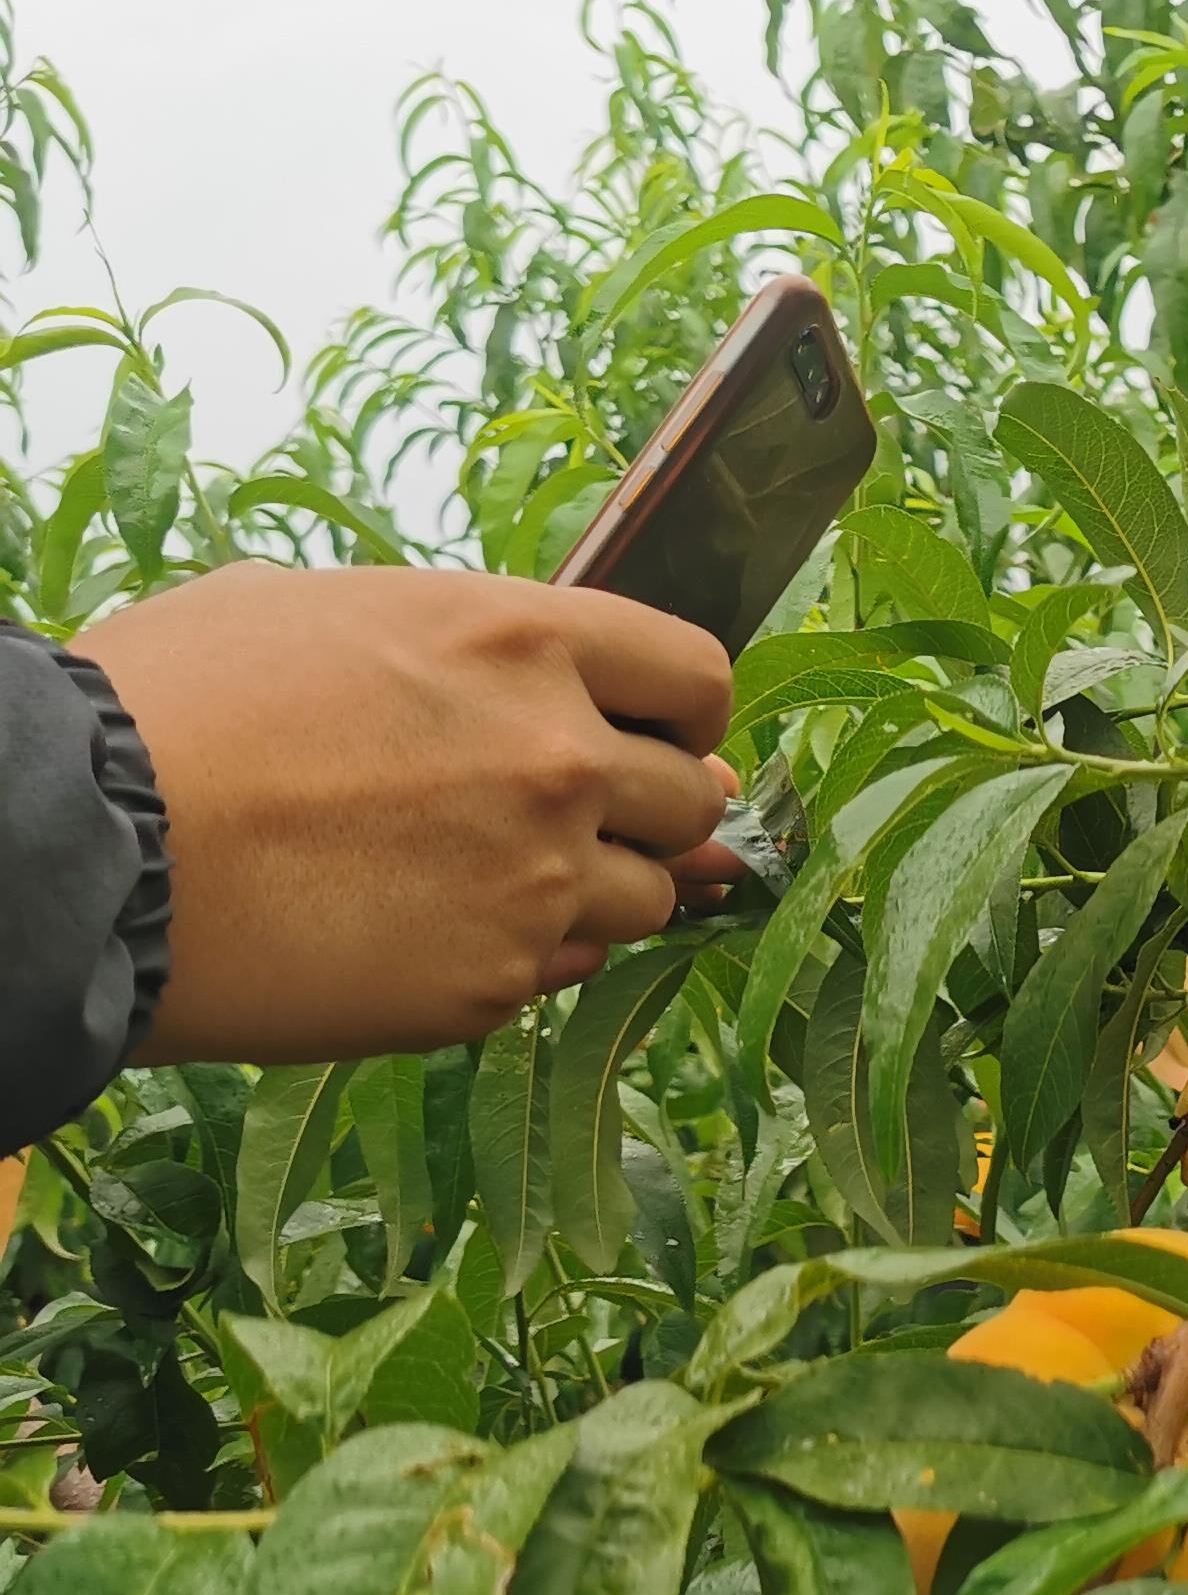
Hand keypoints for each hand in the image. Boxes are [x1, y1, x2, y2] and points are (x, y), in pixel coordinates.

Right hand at [75, 565, 737, 1066]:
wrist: (85, 845)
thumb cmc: (174, 707)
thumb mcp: (317, 612)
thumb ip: (461, 649)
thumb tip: (548, 691)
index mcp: (521, 640)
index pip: (695, 674)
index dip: (686, 713)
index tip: (665, 736)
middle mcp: (559, 757)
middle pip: (689, 798)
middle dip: (649, 809)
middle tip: (573, 819)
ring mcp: (538, 878)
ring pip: (646, 897)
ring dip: (595, 890)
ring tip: (484, 876)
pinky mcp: (494, 981)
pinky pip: (561, 968)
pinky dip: (522, 955)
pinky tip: (432, 929)